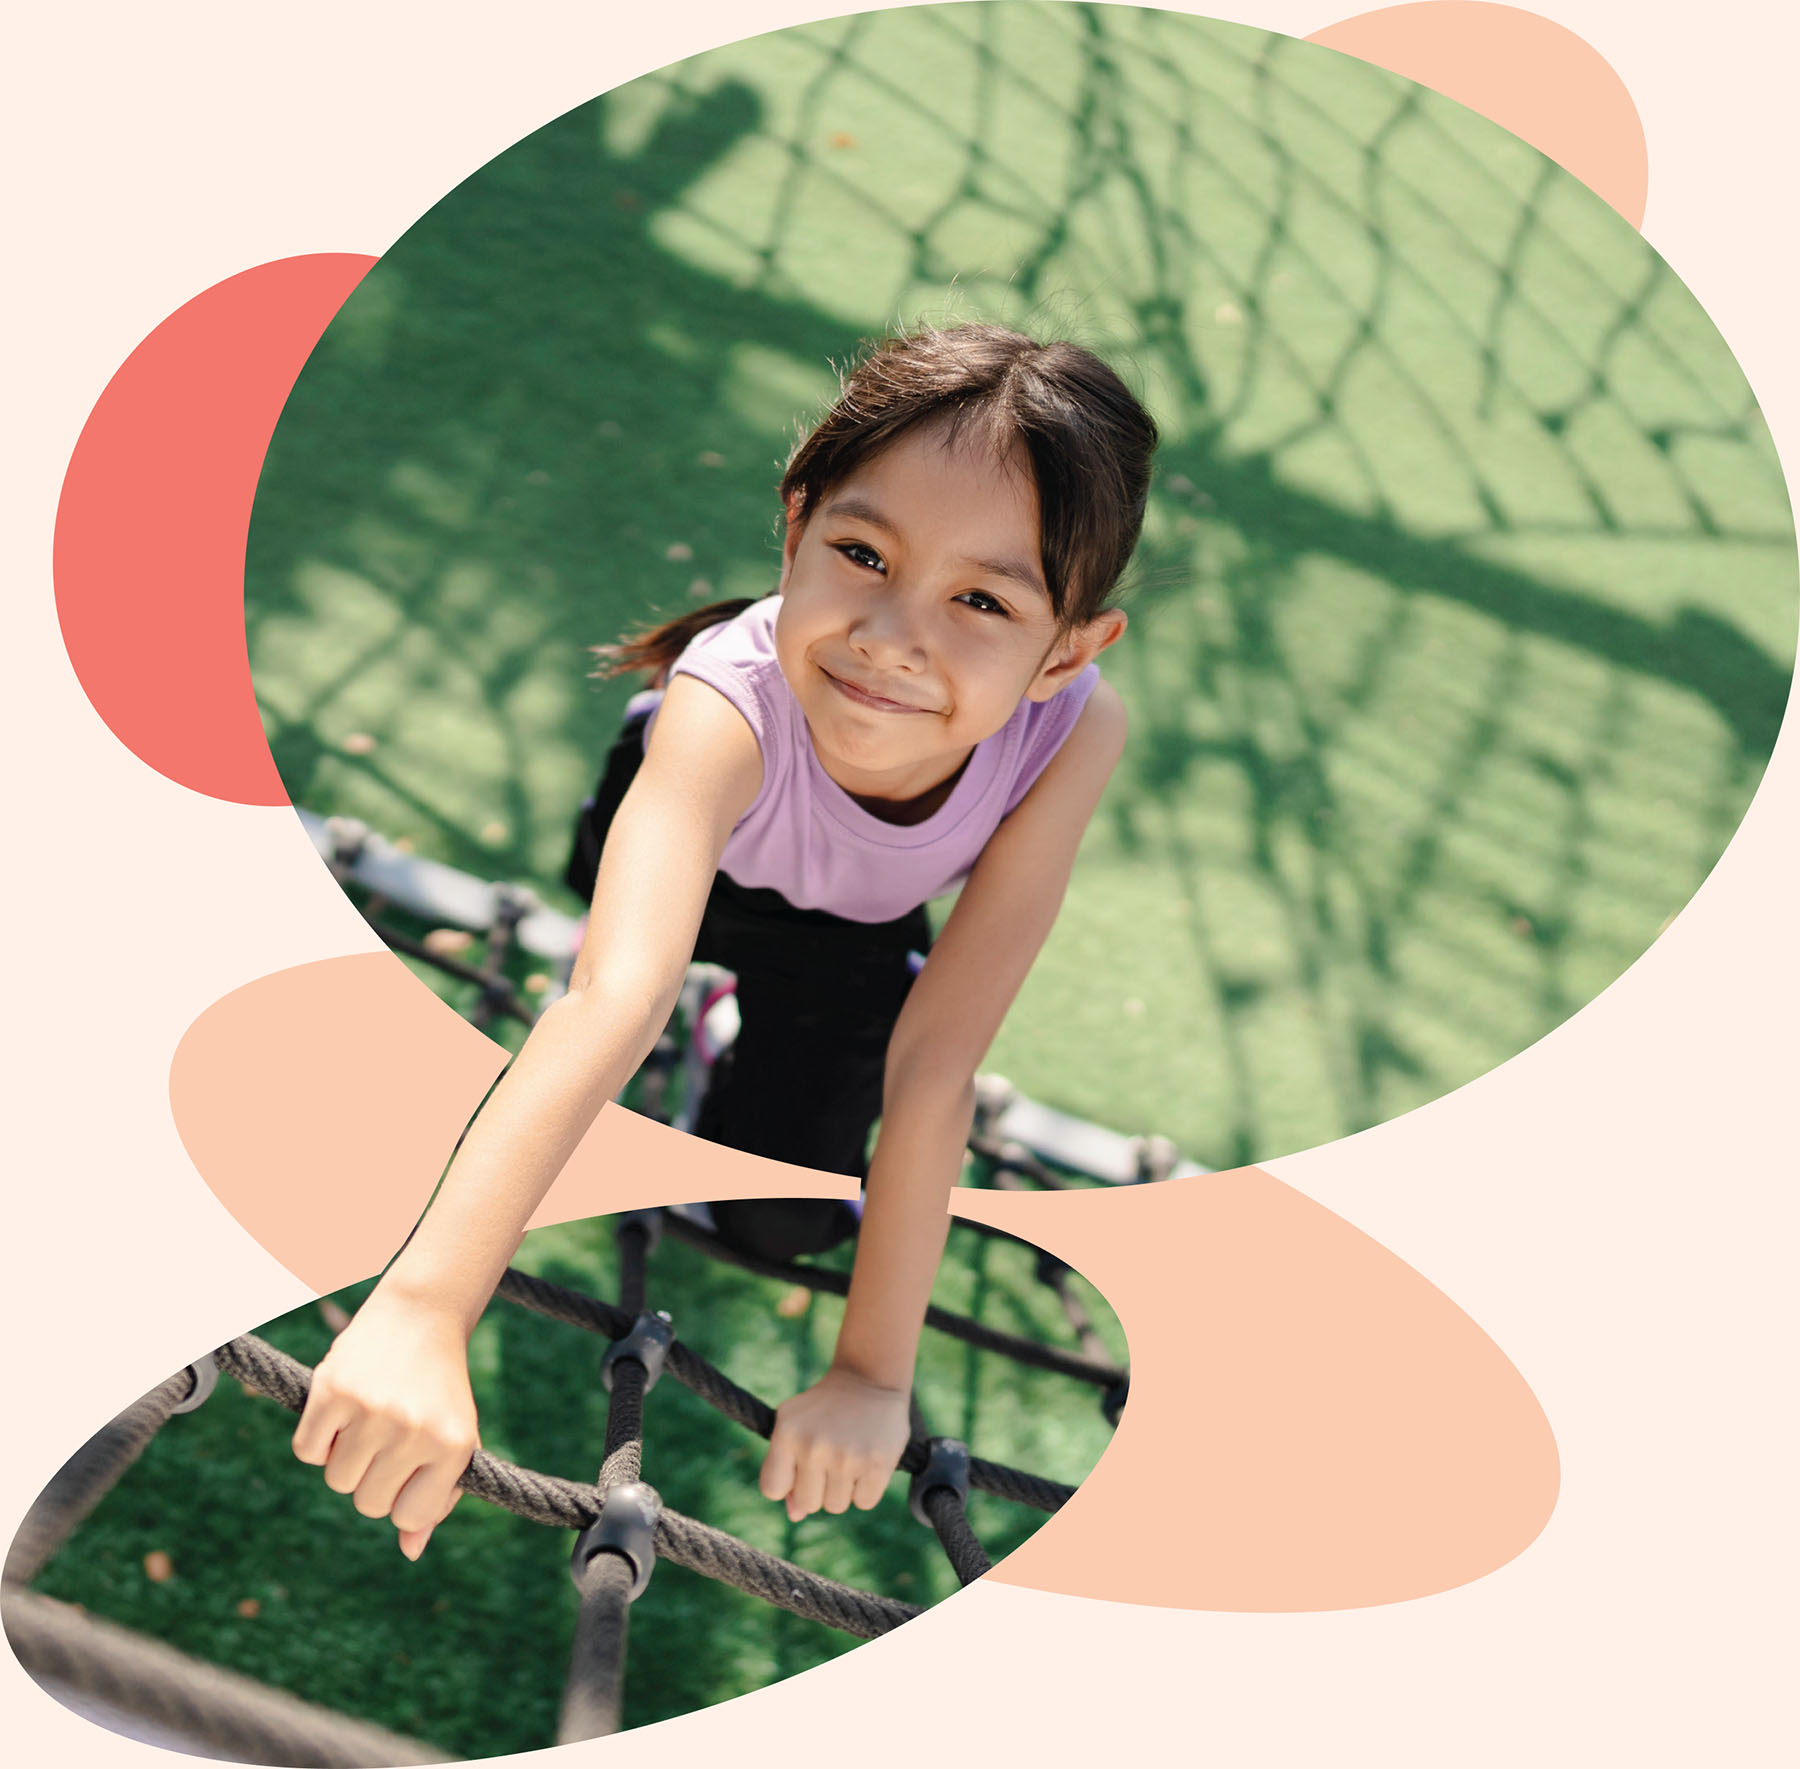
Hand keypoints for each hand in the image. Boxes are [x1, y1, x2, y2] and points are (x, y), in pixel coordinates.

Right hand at [290, 1288, 479, 1560]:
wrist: (422, 1312)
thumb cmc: (438, 1386)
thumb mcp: (454, 1437)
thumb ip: (436, 1497)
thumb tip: (411, 1552)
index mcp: (454, 1447)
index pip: (408, 1516)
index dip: (402, 1498)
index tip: (408, 1468)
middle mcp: (416, 1431)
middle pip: (368, 1503)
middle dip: (372, 1477)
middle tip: (388, 1434)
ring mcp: (374, 1412)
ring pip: (337, 1480)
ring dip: (344, 1457)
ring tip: (369, 1416)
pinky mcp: (334, 1391)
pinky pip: (306, 1452)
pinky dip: (317, 1438)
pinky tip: (343, 1407)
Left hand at [759, 1365, 910, 1522]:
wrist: (869, 1379)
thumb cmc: (824, 1409)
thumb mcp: (794, 1426)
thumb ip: (784, 1469)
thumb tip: (795, 1515)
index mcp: (787, 1433)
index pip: (772, 1489)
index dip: (787, 1484)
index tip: (799, 1468)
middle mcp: (814, 1445)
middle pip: (808, 1503)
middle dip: (818, 1488)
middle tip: (830, 1458)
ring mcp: (847, 1455)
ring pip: (836, 1506)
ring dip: (843, 1489)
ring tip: (849, 1457)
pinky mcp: (877, 1463)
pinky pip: (865, 1502)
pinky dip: (866, 1489)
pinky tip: (867, 1462)